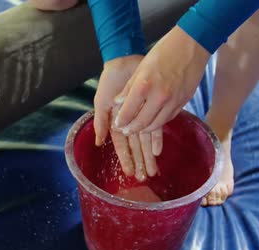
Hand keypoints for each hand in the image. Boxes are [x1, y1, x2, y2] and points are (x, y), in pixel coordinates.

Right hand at [94, 55, 161, 180]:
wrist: (125, 62)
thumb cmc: (110, 81)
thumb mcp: (102, 102)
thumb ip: (101, 122)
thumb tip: (100, 143)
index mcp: (115, 122)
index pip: (121, 146)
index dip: (125, 159)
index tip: (130, 173)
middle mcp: (128, 123)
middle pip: (135, 147)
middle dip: (140, 162)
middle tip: (145, 177)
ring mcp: (140, 117)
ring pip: (145, 140)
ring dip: (148, 155)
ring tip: (153, 170)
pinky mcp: (151, 109)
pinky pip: (155, 127)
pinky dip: (156, 139)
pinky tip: (158, 152)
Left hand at [113, 26, 210, 134]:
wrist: (192, 45)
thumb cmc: (165, 51)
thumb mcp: (141, 67)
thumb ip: (129, 88)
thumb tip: (118, 103)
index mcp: (144, 86)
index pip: (128, 112)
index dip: (121, 121)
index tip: (117, 124)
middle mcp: (159, 97)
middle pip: (141, 123)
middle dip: (131, 129)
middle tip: (125, 130)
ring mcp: (173, 101)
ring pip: (156, 125)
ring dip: (145, 129)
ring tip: (138, 129)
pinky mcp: (183, 102)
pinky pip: (168, 118)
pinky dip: (158, 122)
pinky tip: (152, 121)